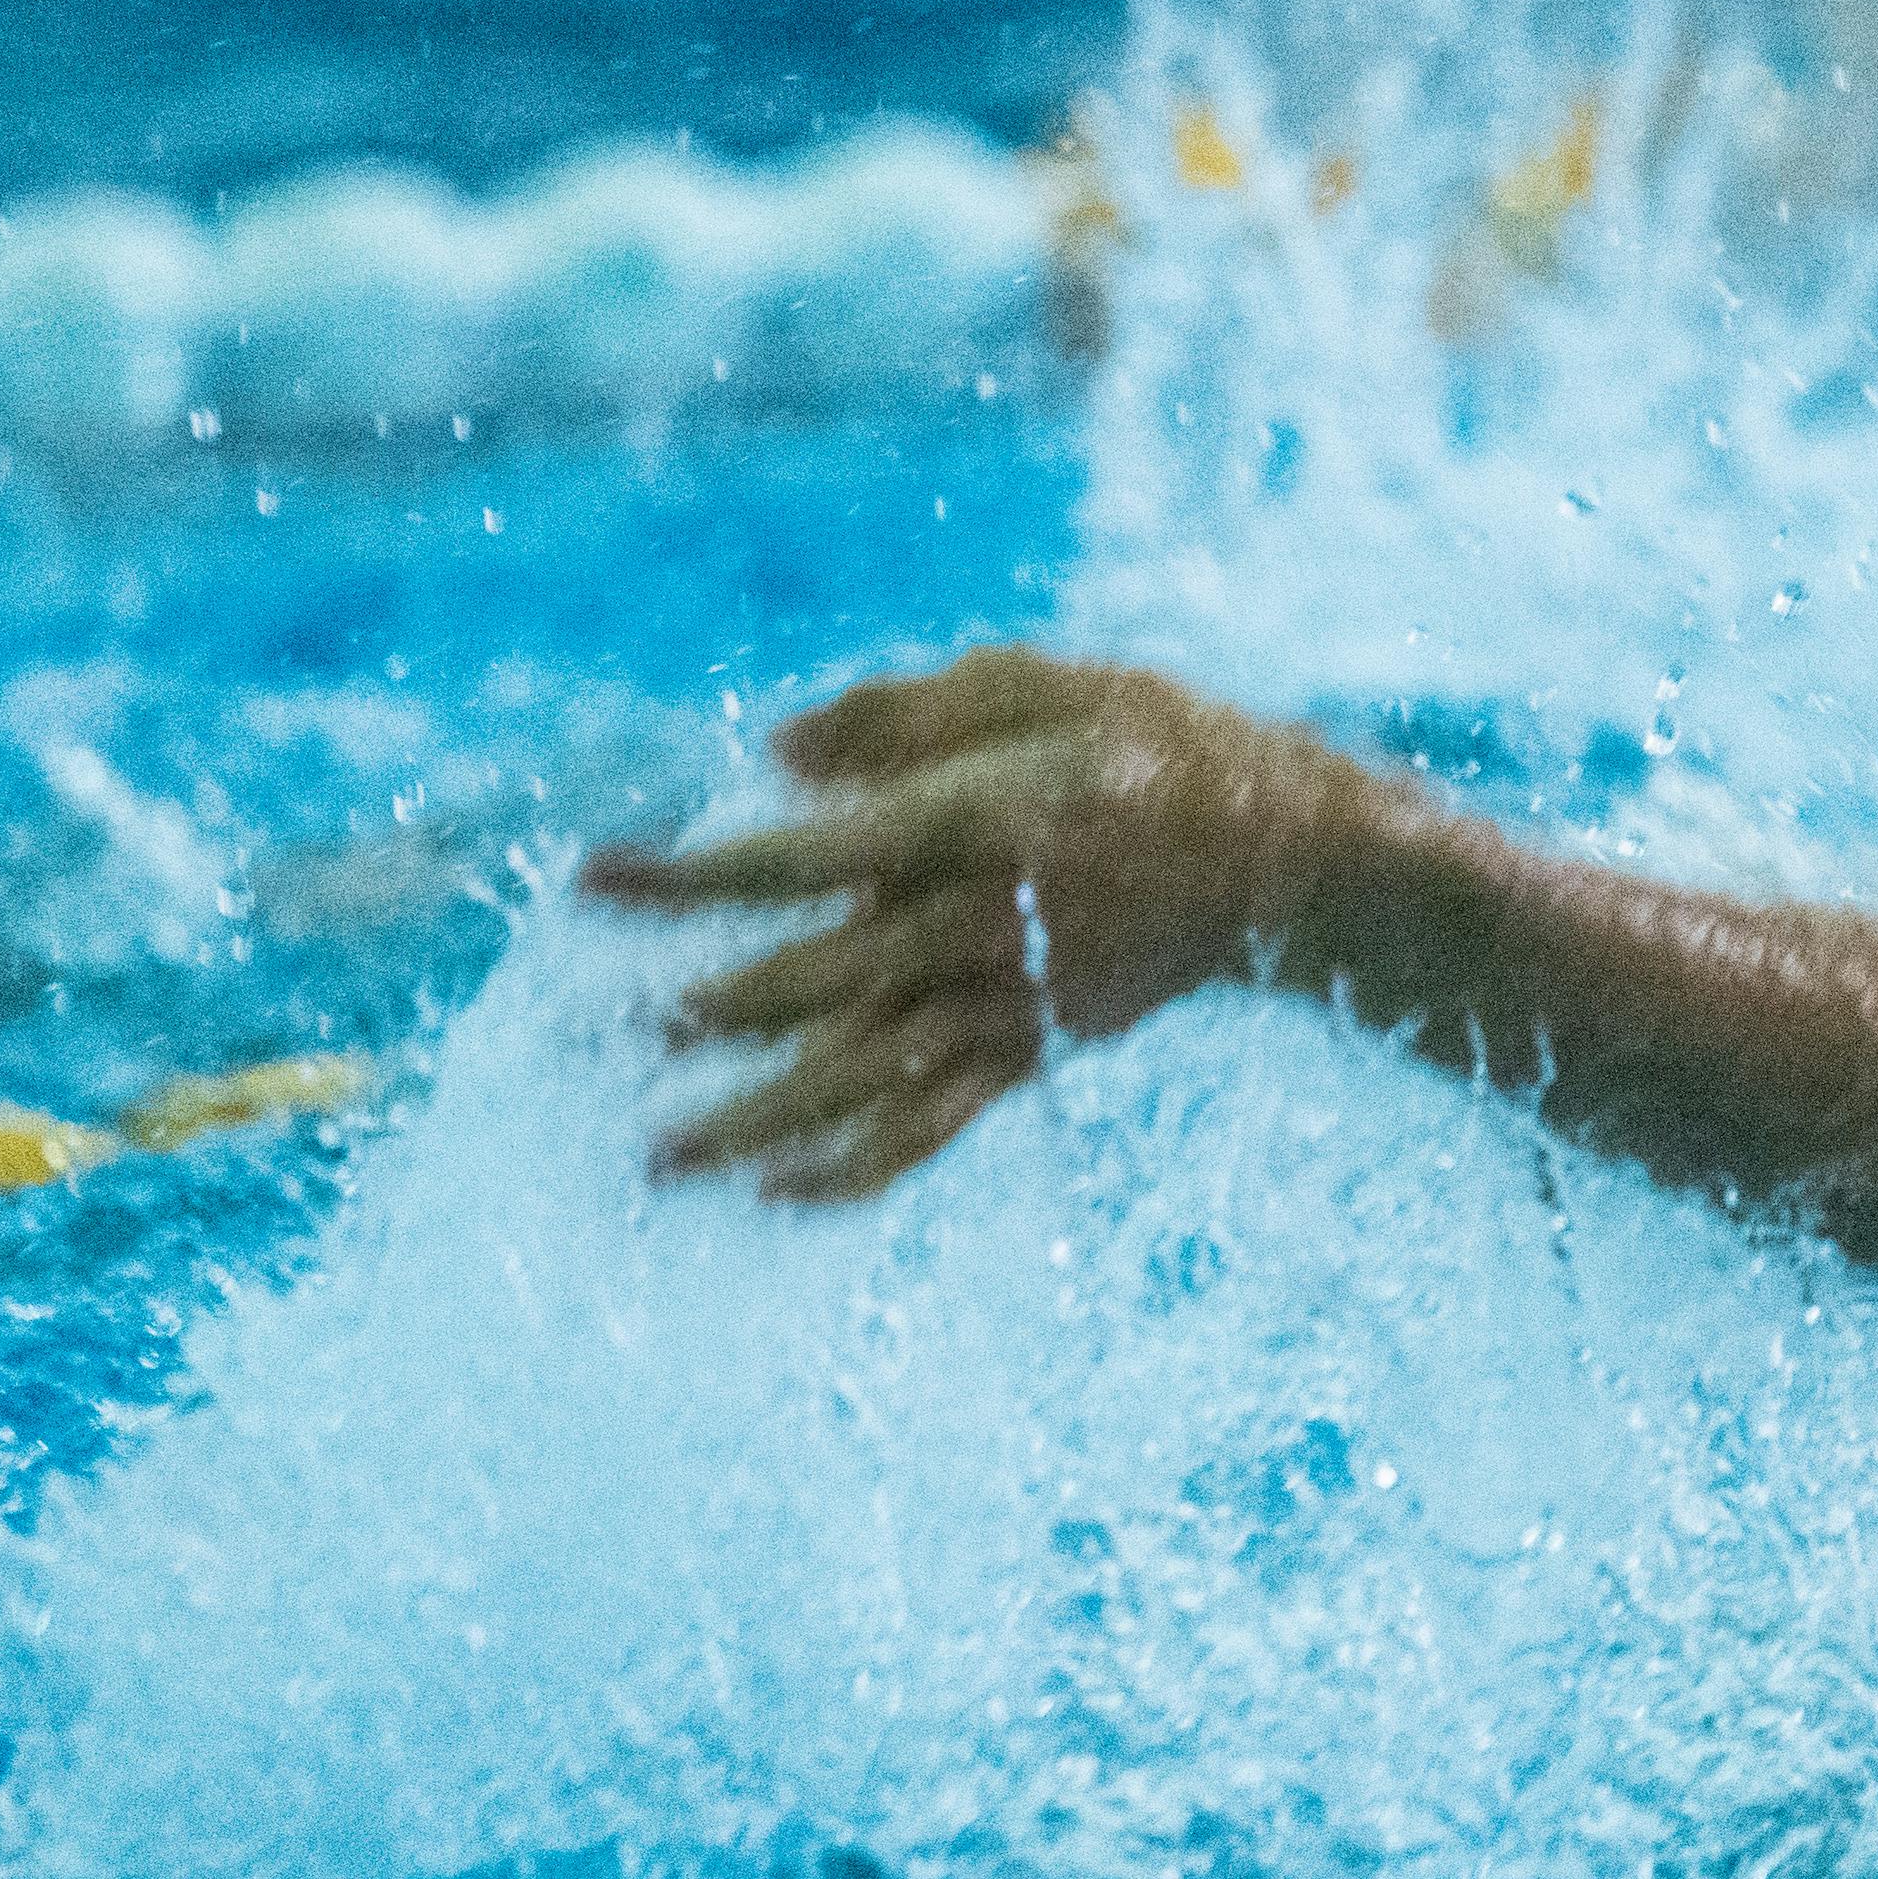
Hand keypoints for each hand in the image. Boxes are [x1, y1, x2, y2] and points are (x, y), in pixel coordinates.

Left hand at [581, 649, 1392, 1203]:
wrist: (1288, 858)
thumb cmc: (1154, 744)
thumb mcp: (1039, 685)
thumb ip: (901, 715)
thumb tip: (770, 753)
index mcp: (972, 825)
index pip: (799, 858)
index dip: (689, 876)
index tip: (589, 881)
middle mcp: (981, 927)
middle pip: (819, 983)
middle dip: (707, 1011)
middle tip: (604, 1033)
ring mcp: (1010, 1003)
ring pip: (865, 1076)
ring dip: (756, 1122)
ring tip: (659, 1161)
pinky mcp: (1032, 1050)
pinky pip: (936, 1125)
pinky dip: (860, 1168)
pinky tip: (781, 1193)